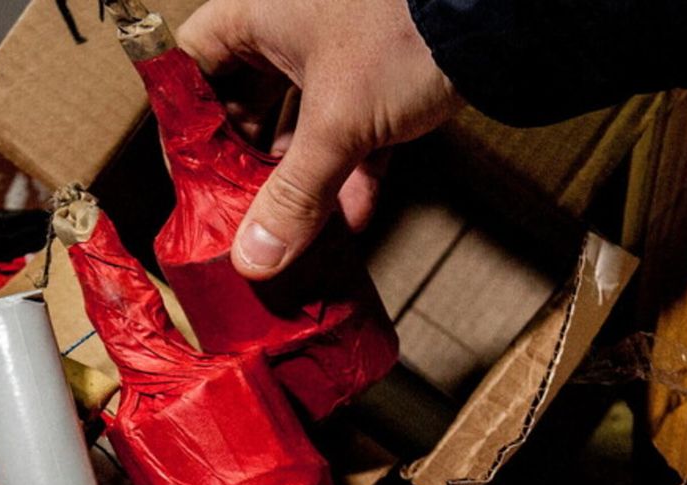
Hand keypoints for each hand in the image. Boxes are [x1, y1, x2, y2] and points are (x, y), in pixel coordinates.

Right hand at [179, 0, 458, 279]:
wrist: (501, 17)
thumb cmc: (405, 34)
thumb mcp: (338, 124)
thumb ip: (295, 196)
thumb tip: (254, 259)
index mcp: (259, 13)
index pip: (193, 61)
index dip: (185, 117)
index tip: (189, 171)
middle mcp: (291, 25)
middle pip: (245, 100)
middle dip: (246, 163)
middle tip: (238, 213)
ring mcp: (340, 49)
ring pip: (301, 120)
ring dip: (300, 178)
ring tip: (291, 230)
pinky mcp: (383, 74)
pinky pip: (352, 130)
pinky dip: (350, 173)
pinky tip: (350, 221)